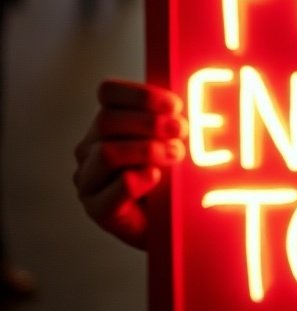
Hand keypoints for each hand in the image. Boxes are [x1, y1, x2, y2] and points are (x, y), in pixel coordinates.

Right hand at [72, 79, 186, 249]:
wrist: (173, 220)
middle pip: (107, 120)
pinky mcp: (97, 208)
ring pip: (107, 152)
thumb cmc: (172, 172)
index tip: (175, 105)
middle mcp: (90, 147)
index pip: (109, 92)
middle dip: (151, 123)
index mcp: (107, 121)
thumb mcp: (174, 136)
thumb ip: (172, 114)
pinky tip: (157, 179)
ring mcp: (89, 178)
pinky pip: (117, 186)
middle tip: (182, 131)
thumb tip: (193, 89)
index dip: (142, 95)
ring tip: (176, 155)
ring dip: (148, 150)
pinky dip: (141, 179)